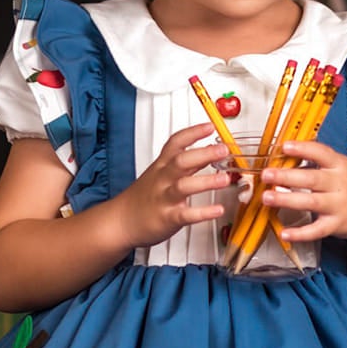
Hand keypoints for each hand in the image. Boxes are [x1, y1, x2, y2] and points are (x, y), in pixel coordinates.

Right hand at [118, 122, 232, 248]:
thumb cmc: (143, 197)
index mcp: (162, 166)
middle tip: (224, 150)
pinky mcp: (167, 218)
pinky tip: (218, 210)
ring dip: (206, 182)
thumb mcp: (161, 174)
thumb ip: (187, 163)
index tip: (210, 126)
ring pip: (184, 186)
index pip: (176, 143)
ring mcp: (165, 198)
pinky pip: (186, 214)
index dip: (193, 133)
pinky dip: (203, 213)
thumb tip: (209, 151)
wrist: (121, 221)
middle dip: (203, 154)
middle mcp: (163, 179)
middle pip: (181, 161)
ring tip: (225, 179)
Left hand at [260, 137, 346, 244]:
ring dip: (287, 200)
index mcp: (340, 166)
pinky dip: (300, 233)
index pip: (321, 153)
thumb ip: (319, 162)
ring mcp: (338, 206)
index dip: (303, 149)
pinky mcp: (336, 225)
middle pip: (312, 178)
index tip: (284, 146)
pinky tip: (284, 233)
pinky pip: (316, 230)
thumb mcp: (343, 168)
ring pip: (311, 202)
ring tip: (267, 197)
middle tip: (267, 174)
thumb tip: (287, 155)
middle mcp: (339, 184)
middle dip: (287, 176)